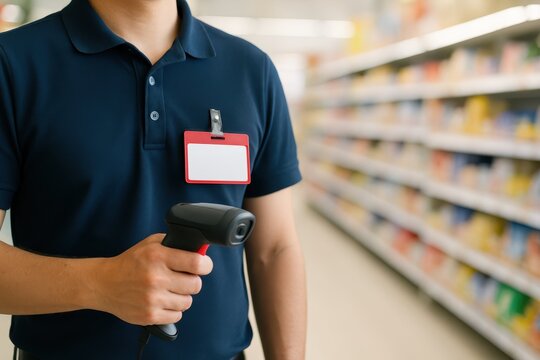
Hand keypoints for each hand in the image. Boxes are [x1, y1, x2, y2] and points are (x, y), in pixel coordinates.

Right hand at [89, 234, 212, 325]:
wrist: (104, 283)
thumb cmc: (130, 262)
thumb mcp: (150, 244)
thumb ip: (174, 243)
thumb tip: (199, 248)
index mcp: (158, 257)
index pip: (196, 263)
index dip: (205, 265)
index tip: (204, 265)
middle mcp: (156, 278)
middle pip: (195, 285)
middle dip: (192, 281)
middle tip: (183, 278)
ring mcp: (152, 299)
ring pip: (187, 302)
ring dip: (182, 296)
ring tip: (170, 290)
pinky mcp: (149, 315)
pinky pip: (177, 316)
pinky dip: (173, 310)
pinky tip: (163, 301)